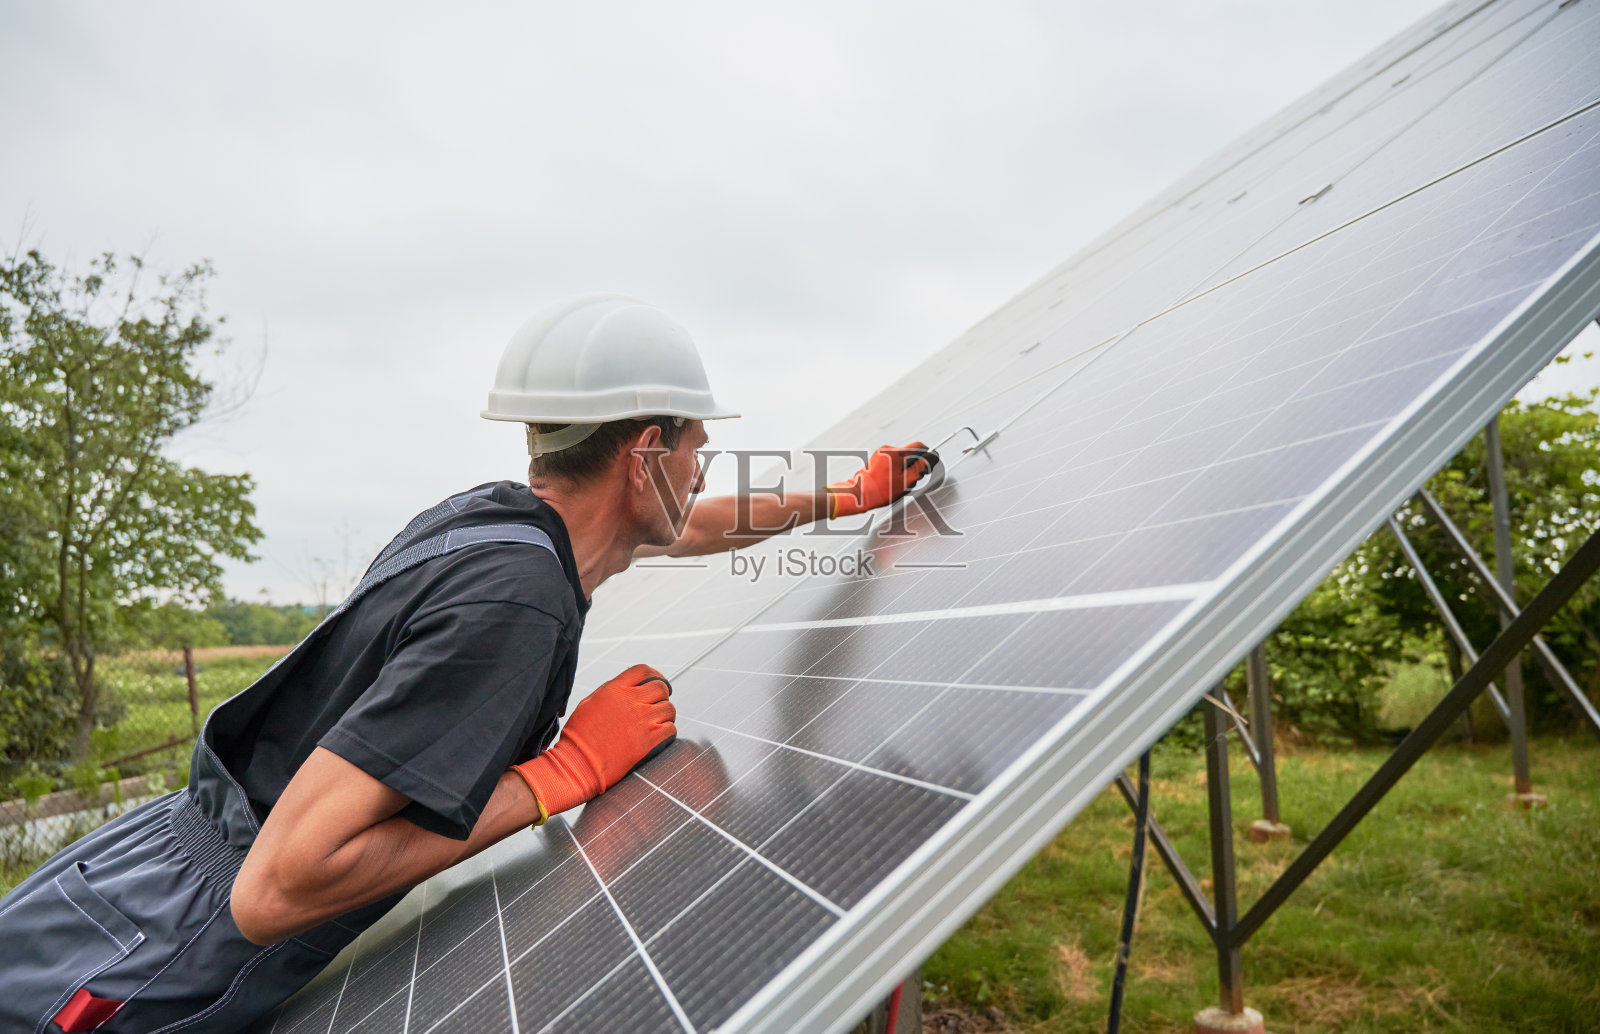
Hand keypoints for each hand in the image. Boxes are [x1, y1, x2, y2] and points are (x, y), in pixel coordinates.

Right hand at [510, 664, 675, 819]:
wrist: (578, 763)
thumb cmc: (579, 736)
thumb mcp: (589, 703)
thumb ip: (610, 692)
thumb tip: (625, 689)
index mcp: (615, 689)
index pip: (643, 671)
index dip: (653, 674)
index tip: (656, 680)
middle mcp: (631, 701)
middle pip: (660, 688)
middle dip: (661, 695)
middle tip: (658, 704)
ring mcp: (642, 720)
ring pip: (669, 708)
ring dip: (666, 714)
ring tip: (660, 721)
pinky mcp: (649, 740)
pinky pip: (670, 729)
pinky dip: (668, 730)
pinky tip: (661, 734)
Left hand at [826, 442, 939, 518]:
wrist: (860, 494)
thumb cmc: (880, 491)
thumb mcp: (905, 482)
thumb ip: (919, 469)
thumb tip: (928, 461)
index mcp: (896, 453)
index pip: (919, 446)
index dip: (929, 453)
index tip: (932, 460)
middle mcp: (887, 449)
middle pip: (910, 452)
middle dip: (916, 464)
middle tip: (915, 478)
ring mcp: (880, 452)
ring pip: (901, 457)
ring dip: (906, 467)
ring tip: (901, 482)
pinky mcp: (876, 458)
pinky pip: (893, 459)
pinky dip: (897, 468)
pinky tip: (893, 480)